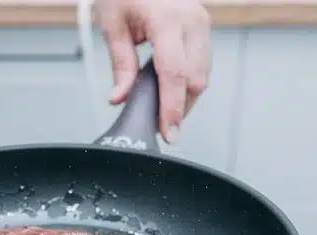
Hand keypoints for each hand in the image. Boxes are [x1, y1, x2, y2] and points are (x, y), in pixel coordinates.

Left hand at [95, 0, 210, 143]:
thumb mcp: (113, 25)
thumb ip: (120, 64)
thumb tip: (119, 98)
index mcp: (167, 20)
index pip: (174, 75)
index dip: (172, 108)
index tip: (169, 132)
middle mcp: (192, 21)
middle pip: (194, 80)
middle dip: (179, 107)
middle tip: (160, 127)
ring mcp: (202, 23)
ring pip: (202, 75)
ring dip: (185, 97)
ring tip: (163, 112)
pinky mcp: (203, 26)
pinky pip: (202, 63)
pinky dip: (188, 82)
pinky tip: (171, 91)